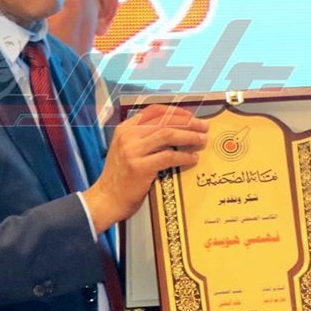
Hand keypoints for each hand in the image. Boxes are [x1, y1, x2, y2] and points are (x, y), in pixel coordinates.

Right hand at [82, 104, 207, 232]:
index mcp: (125, 129)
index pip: (154, 111)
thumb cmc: (120, 177)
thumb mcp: (126, 150)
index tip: (191, 117)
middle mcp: (128, 136)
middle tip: (204, 126)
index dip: (175, 112)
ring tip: (202, 140)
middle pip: (164, 121)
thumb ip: (144, 139)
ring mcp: (132, 151)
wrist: (106, 199)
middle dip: (188, 122)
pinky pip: (168, 157)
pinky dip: (184, 157)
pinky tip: (193, 158)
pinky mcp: (139, 167)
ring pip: (168, 135)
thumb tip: (174, 132)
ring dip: (189, 136)